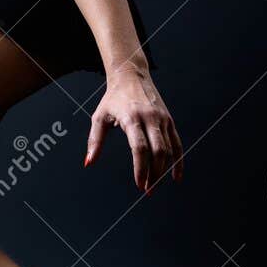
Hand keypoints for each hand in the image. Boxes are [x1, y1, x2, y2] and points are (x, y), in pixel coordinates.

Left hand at [85, 68, 183, 194]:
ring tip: (155, 185)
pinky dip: (178, 161)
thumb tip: (88, 163)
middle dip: (154, 174)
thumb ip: (94, 141)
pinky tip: (175, 176)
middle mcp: (151, 118)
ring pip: (169, 149)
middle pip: (158, 151)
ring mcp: (163, 119)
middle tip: (147, 190)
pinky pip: (177, 144)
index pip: (140, 148)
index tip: (139, 184)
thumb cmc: (112, 99)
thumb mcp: (99, 117)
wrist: (131, 76)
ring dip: (164, 170)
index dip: (141, 168)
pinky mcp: (169, 120)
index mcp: (132, 118)